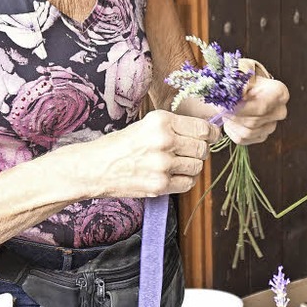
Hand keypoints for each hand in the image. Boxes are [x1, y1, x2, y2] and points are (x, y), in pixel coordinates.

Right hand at [94, 110, 220, 197]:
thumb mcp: (146, 125)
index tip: (211, 136)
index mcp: (161, 121)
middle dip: (201, 151)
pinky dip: (184, 180)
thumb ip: (175, 127)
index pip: (203, 128)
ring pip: (197, 167)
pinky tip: (171, 175)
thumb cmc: (120, 145)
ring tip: (176, 164)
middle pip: (203, 149)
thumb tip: (206, 132)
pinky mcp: (160, 185)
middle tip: (189, 152)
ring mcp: (163, 165)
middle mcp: (164, 141)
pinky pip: (187, 183)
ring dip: (191, 166)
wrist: (95, 167)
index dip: (212, 134)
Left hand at [222, 77, 288, 144]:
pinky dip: (231, 130)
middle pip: (253, 121)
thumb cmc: (245, 82)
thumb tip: (239, 93)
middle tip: (220, 107)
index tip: (226, 104)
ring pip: (247, 132)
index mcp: (279, 93)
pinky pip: (242, 139)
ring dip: (232, 123)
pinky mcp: (261, 136)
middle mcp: (279, 111)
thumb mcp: (242, 76)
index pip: (261, 107)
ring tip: (226, 112)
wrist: (246, 90)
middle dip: (233, 115)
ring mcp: (271, 126)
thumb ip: (240, 83)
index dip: (241, 108)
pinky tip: (230, 120)